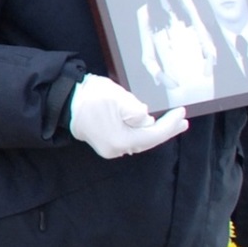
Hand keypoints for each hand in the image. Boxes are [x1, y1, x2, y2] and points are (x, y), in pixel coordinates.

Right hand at [67, 74, 188, 159]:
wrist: (64, 100)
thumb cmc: (90, 97)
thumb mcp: (119, 98)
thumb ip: (137, 111)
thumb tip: (145, 118)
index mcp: (120, 140)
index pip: (153, 135)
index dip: (169, 125)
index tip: (182, 113)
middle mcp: (115, 149)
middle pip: (147, 141)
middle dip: (166, 130)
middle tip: (182, 121)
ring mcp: (109, 147)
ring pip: (139, 140)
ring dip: (155, 131)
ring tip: (170, 123)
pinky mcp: (105, 141)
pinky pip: (130, 138)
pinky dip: (142, 131)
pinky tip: (148, 124)